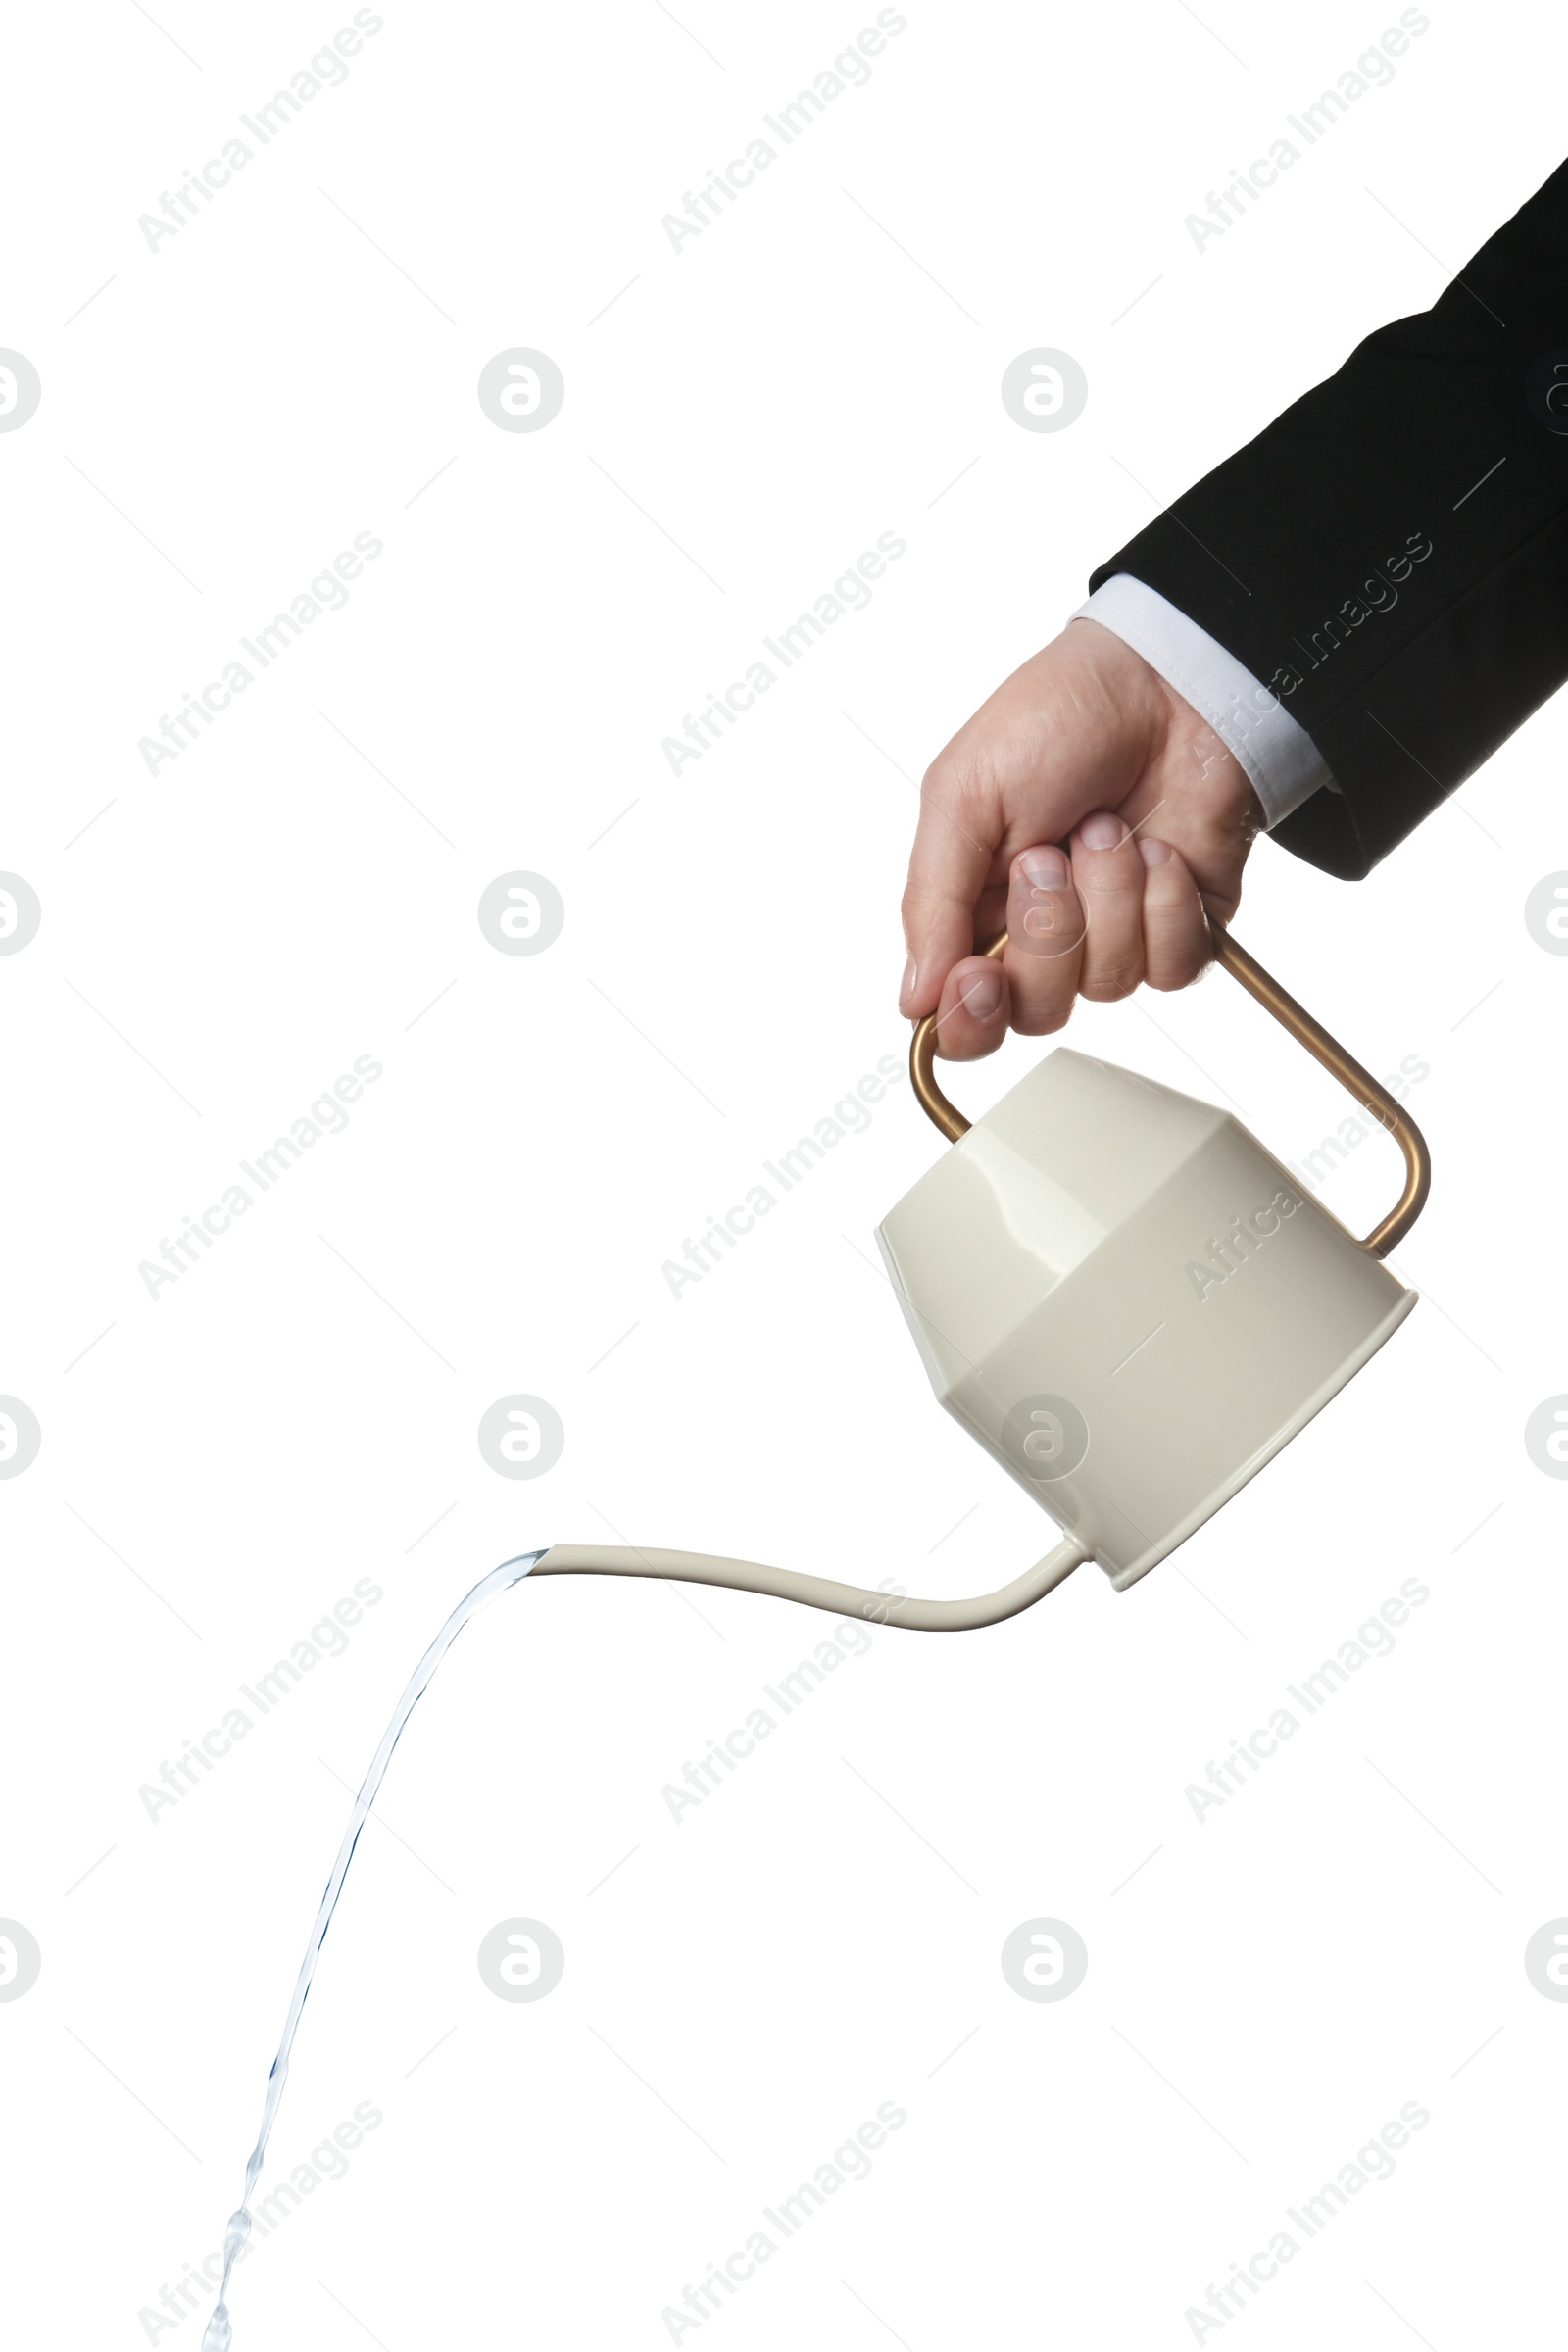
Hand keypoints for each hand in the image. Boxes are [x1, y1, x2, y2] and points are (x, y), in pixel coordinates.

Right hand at [898, 619, 1264, 1057]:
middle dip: (1048, 929)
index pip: (964, 1018)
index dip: (971, 1016)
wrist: (1166, 681)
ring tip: (1107, 825)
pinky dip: (1165, 903)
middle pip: (1037, 1009)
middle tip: (1049, 853)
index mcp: (977, 912)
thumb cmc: (1057, 718)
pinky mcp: (1182, 931)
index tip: (978, 976)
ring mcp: (1115, 939)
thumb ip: (931, 903)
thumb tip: (913, 1000)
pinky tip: (1159, 850)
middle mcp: (1044, 940)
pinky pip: (1171, 966)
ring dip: (1109, 894)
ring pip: (1108, 983)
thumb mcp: (962, 794)